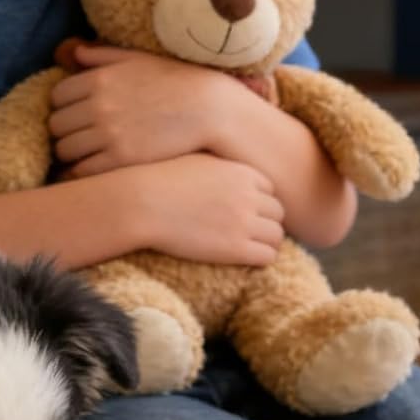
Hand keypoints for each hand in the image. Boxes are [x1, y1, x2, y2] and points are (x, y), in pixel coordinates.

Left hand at [48, 42, 241, 177]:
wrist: (210, 109)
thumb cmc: (177, 81)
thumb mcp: (139, 59)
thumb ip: (104, 55)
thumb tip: (76, 52)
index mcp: (99, 79)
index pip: (56, 97)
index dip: (63, 107)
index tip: (75, 114)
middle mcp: (98, 106)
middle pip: (56, 125)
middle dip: (64, 131)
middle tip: (79, 136)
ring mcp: (108, 134)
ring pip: (64, 150)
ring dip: (71, 153)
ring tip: (87, 153)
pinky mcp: (121, 159)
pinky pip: (82, 170)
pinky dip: (83, 171)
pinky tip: (97, 167)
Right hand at [132, 154, 284, 266]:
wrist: (141, 203)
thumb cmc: (159, 180)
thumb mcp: (196, 159)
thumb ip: (218, 165)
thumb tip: (222, 170)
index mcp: (242, 172)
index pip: (270, 189)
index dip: (258, 202)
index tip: (244, 212)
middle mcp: (249, 196)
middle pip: (277, 212)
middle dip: (265, 222)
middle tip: (248, 232)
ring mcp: (244, 222)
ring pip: (277, 236)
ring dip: (266, 242)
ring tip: (249, 248)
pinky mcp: (236, 248)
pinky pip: (267, 256)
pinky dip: (261, 259)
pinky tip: (245, 259)